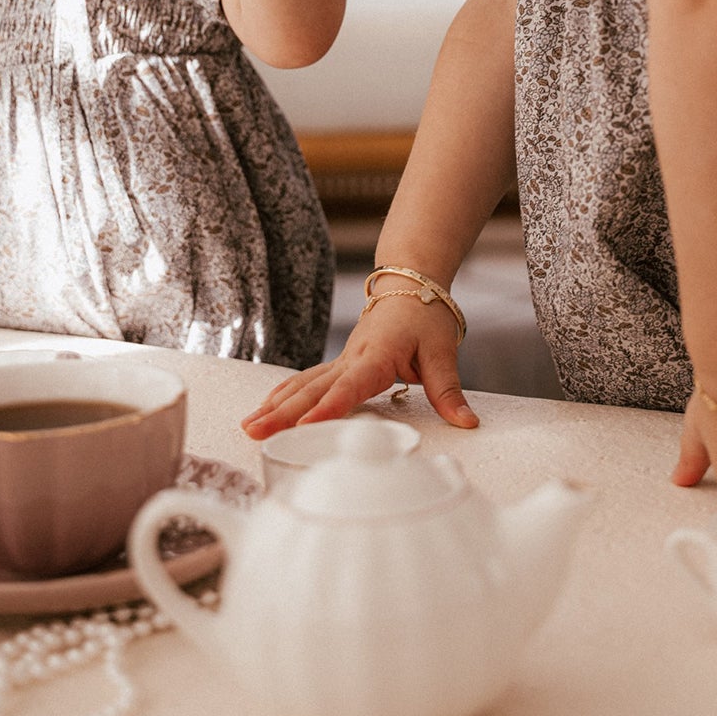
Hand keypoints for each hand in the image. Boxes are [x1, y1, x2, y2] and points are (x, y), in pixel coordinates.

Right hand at [242, 276, 478, 435]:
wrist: (410, 283)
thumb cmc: (426, 315)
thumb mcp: (443, 352)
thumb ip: (449, 391)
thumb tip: (467, 423)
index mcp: (377, 354)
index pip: (351, 385)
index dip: (328, 406)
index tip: (306, 425)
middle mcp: (353, 357)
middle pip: (313, 388)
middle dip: (283, 412)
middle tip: (256, 432)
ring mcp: (342, 359)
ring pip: (303, 383)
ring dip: (275, 405)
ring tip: (250, 425)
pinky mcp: (339, 362)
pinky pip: (307, 379)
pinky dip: (284, 394)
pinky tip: (265, 408)